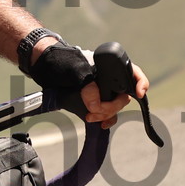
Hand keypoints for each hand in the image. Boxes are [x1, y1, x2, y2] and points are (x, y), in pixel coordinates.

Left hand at [29, 38, 148, 127]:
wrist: (45, 68)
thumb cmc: (60, 61)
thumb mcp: (74, 68)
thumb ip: (87, 85)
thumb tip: (95, 105)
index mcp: (109, 66)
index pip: (133, 72)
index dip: (140, 82)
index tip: (138, 93)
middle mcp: (109, 78)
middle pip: (123, 95)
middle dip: (111, 106)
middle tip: (95, 110)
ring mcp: (102, 91)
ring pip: (114, 106)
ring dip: (106, 114)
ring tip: (91, 117)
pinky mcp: (94, 101)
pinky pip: (107, 113)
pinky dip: (106, 119)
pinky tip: (101, 124)